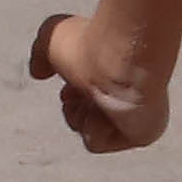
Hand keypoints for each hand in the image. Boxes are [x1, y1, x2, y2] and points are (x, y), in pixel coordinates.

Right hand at [29, 11, 165, 153]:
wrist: (118, 59)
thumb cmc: (90, 45)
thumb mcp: (51, 38)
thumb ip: (41, 54)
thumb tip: (39, 73)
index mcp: (112, 74)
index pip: (84, 96)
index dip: (69, 94)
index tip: (69, 85)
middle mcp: (126, 95)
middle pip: (81, 116)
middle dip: (73, 106)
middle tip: (81, 92)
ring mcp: (136, 117)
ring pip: (86, 131)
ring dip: (81, 116)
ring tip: (96, 100)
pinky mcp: (142, 134)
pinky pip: (97, 143)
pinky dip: (92, 129)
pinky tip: (107, 112)